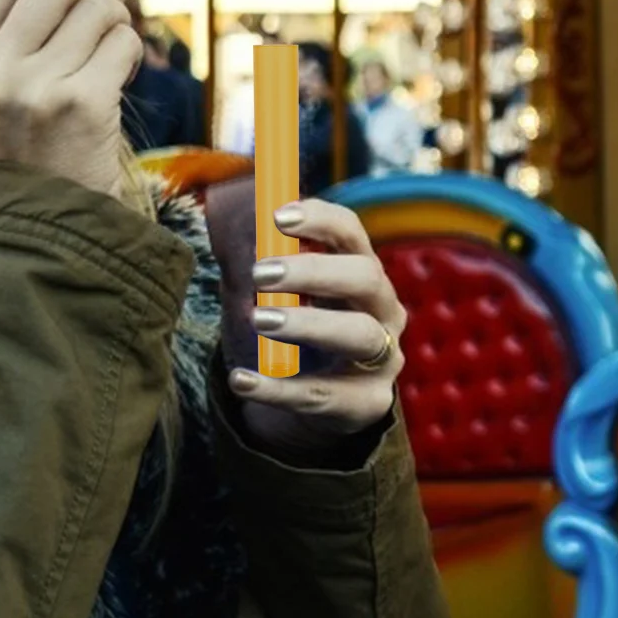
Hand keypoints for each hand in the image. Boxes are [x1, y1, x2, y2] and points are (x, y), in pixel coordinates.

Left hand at [206, 177, 405, 461]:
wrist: (304, 406)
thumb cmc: (289, 332)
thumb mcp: (269, 291)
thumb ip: (253, 253)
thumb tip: (234, 212)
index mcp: (360, 269)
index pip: (351, 232)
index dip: (319, 218)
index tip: (277, 216)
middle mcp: (383, 309)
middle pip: (365, 277)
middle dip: (314, 270)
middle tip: (260, 273)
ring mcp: (383, 358)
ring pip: (359, 335)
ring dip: (308, 323)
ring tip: (259, 319)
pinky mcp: (366, 403)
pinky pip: (324, 396)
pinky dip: (278, 388)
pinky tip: (241, 379)